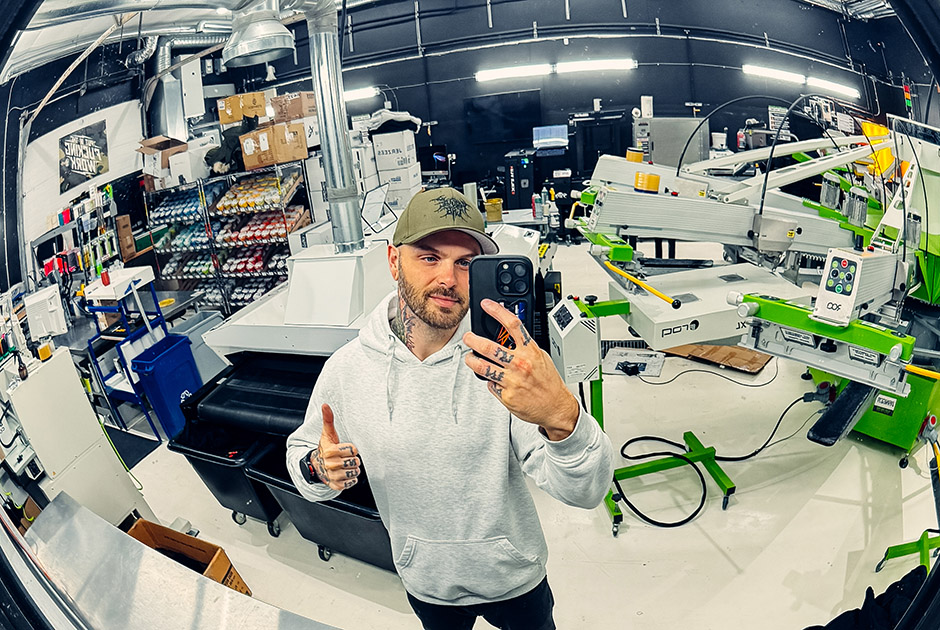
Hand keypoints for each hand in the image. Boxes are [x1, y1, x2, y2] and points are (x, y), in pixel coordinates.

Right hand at [311, 404, 360, 489]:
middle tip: (343, 458)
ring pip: (355, 472)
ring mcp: (333, 476)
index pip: (354, 450)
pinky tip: (344, 474)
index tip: (343, 449)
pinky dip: (351, 479)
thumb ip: (328, 419)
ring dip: (352, 469)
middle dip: (352, 459)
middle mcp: (331, 465)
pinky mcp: (336, 486)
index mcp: (330, 451)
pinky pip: (352, 483)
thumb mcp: (327, 434)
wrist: (317, 466)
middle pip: (355, 462)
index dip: (350, 449)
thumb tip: (325, 405)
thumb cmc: (326, 448)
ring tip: (344, 466)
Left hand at [463, 299, 579, 440]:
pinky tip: (493, 380)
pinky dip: (489, 381)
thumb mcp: (541, 357)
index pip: (512, 324)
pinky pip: (490, 385)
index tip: (486, 305)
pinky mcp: (506, 395)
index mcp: (530, 351)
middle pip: (489, 346)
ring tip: (470, 358)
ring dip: (471, 360)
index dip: (497, 311)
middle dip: (473, 340)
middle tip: (468, 337)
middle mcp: (520, 364)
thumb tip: (510, 336)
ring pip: (482, 367)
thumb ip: (525, 347)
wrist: (555, 407)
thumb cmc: (549, 382)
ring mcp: (512, 380)